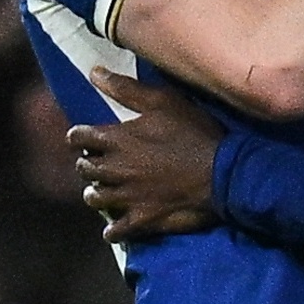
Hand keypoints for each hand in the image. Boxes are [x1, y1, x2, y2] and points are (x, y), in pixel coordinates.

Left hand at [71, 73, 222, 242]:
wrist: (224, 175)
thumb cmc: (195, 134)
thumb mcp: (164, 102)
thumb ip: (126, 89)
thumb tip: (93, 72)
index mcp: (116, 140)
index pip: (79, 137)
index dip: (79, 137)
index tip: (85, 138)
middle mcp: (115, 169)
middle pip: (84, 169)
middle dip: (88, 165)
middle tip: (100, 164)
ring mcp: (127, 198)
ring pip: (95, 199)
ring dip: (97, 194)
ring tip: (106, 192)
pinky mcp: (142, 220)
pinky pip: (116, 231)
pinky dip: (112, 230)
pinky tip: (116, 227)